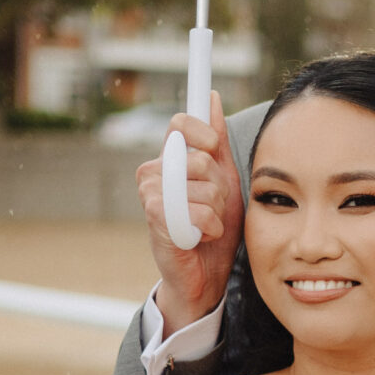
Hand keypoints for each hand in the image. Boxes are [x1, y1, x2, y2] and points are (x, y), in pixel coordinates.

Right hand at [133, 93, 243, 333]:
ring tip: (207, 224)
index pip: (181, 123)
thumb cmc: (212, 227)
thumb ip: (217, 142)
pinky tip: (201, 236)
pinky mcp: (155, 217)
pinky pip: (199, 211)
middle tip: (213, 206)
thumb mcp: (223, 179)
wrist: (204, 274)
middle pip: (202, 159)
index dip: (203, 132)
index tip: (214, 149)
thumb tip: (210, 99)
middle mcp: (154, 171)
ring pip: (204, 187)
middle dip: (220, 186)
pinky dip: (211, 226)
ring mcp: (150, 194)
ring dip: (218, 211)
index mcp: (169, 158)